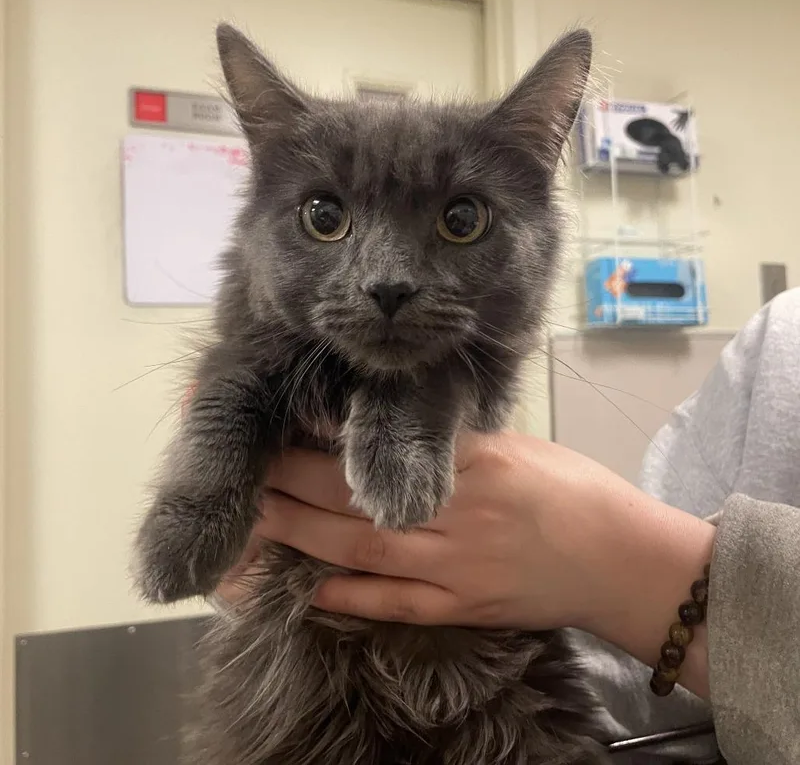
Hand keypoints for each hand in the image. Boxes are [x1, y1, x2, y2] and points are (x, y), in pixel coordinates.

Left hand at [218, 432, 714, 695]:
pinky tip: (310, 592)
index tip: (275, 436)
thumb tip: (406, 434)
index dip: (317, 446)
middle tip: (240, 477)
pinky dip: (351, 599)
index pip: (376, 452)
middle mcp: (450, 514)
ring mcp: (452, 567)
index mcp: (466, 466)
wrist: (622, 558)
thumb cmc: (575, 490)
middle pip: (351, 500)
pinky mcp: (460, 608)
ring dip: (300, 539)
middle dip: (288, 488)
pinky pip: (395, 604)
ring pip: (359, 551)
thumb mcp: (518, 448)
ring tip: (252, 527)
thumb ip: (458, 445)